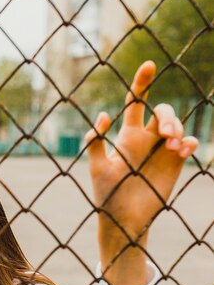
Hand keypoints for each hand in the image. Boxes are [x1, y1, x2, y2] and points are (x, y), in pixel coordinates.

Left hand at [83, 60, 198, 284]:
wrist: (123, 219)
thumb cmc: (106, 194)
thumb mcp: (96, 167)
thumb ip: (95, 142)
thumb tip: (103, 115)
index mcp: (127, 136)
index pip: (135, 103)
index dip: (142, 83)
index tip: (148, 65)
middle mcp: (146, 139)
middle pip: (163, 112)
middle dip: (167, 116)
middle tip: (165, 134)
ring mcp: (162, 151)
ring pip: (177, 126)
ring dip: (178, 129)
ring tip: (172, 145)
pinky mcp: (176, 163)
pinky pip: (190, 144)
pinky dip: (190, 142)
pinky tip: (182, 150)